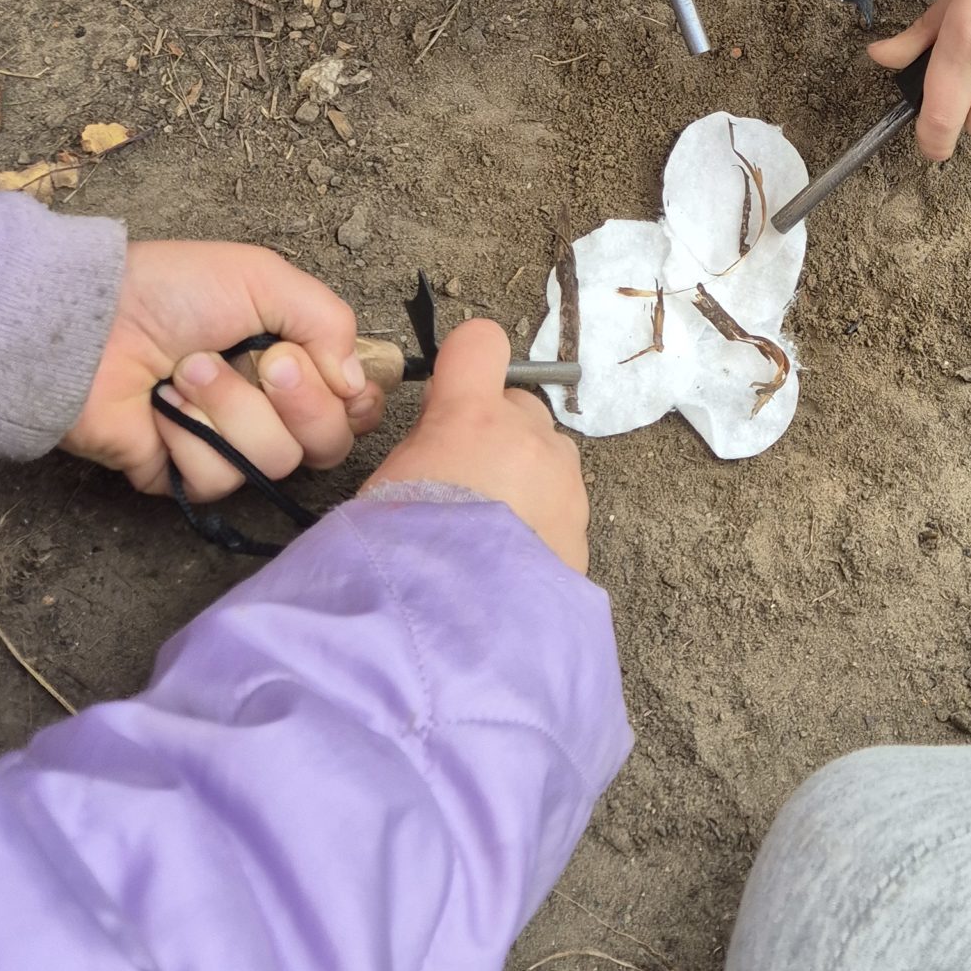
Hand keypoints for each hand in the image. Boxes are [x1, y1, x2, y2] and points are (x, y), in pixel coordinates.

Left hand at [63, 241, 383, 499]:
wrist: (90, 324)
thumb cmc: (172, 291)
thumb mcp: (263, 278)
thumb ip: (329, 320)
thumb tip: (356, 385)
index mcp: (296, 361)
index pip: (356, 406)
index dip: (353, 400)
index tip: (331, 374)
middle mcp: (270, 410)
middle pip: (329, 443)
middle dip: (300, 400)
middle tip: (266, 362)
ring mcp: (229, 447)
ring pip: (275, 461)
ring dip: (231, 408)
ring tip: (186, 372)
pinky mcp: (186, 477)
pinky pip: (218, 479)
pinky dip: (190, 437)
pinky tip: (161, 408)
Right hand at [362, 319, 588, 570]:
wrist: (457, 628)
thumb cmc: (404, 555)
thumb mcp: (387, 485)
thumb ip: (425, 446)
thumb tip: (442, 439)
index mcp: (471, 416)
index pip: (481, 343)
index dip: (467, 362)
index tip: (454, 393)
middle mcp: (527, 437)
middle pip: (518, 407)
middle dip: (497, 432)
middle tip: (465, 480)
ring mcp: (563, 480)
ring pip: (546, 457)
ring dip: (525, 478)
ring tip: (490, 531)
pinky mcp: (583, 526)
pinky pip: (562, 506)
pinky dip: (540, 522)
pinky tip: (510, 562)